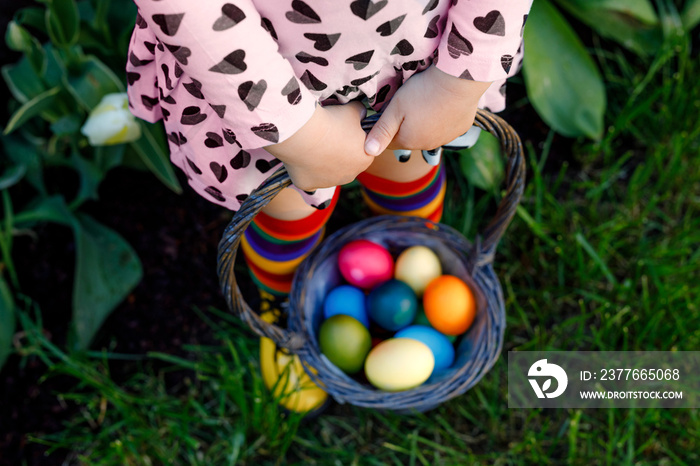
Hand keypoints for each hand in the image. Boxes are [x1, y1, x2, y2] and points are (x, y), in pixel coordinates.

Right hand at [265, 102, 374, 190]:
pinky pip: (307, 177)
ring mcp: (328, 183)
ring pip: (326, 172)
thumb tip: (362, 113)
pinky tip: (300, 155)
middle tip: (325, 136)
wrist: (304, 133)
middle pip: (344, 164)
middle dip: (337, 152)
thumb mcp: (353, 111)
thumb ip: (361, 112)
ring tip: (311, 144)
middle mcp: (349, 177)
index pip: (362, 150)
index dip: (351, 138)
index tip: (340, 129)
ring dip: (321, 162)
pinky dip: (304, 168)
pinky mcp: (308, 185)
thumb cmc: (332, 122)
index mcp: (364, 160)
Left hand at [364, 66, 491, 154]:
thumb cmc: (423, 92)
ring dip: (424, 123)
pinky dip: (442, 119)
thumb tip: (368, 151)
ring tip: (426, 102)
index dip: (386, 128)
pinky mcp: (459, 130)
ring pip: (427, 134)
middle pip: (409, 138)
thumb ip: (381, 131)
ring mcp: (445, 139)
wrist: (460, 81)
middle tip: (409, 103)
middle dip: (405, 125)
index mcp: (408, 141)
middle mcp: (427, 145)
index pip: (389, 142)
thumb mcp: (396, 108)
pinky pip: (445, 128)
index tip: (390, 111)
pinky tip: (442, 104)